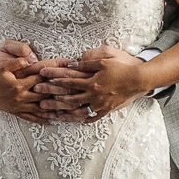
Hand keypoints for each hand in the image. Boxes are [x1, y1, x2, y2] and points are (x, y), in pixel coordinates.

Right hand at [0, 41, 61, 120]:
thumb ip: (18, 61)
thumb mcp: (3, 66)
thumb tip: (32, 59)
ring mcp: (19, 106)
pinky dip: (41, 119)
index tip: (66, 73)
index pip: (41, 78)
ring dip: (54, 109)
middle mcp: (21, 97)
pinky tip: (52, 120)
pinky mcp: (16, 112)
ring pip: (40, 109)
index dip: (54, 74)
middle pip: (44, 95)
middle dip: (59, 93)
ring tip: (68, 110)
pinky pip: (31, 118)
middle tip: (74, 93)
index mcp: (19, 84)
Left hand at [36, 46, 152, 121]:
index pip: (69, 80)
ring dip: (64, 111)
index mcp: (92, 81)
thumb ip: (88, 62)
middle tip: (38, 98)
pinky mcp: (107, 110)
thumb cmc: (123, 67)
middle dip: (52, 97)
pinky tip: (74, 119)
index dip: (55, 78)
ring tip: (52, 113)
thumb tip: (72, 64)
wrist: (140, 80)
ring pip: (78, 110)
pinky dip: (82, 118)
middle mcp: (94, 95)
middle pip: (69, 97)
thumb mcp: (105, 59)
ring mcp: (100, 104)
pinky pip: (92, 117)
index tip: (42, 77)